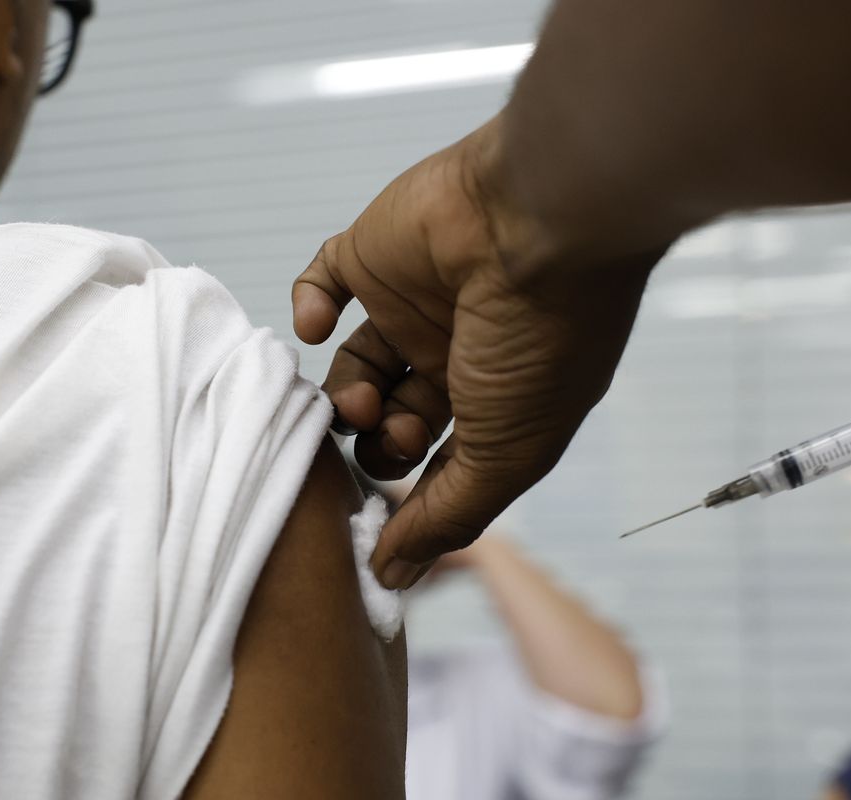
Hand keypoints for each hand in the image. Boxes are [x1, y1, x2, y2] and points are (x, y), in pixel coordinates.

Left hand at [293, 116, 663, 588]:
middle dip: (377, 443)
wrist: (538, 220)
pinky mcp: (374, 251)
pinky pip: (321, 286)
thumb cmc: (542, 340)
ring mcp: (412, 301)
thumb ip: (447, 517)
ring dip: (344, 395)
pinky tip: (319, 328)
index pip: (439, 461)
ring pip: (351, 367)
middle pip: (388, 421)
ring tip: (358, 401)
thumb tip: (394, 577)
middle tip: (386, 437)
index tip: (383, 518)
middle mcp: (456, 354)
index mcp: (498, 399)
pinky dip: (308, 310)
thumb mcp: (506, 452)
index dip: (407, 490)